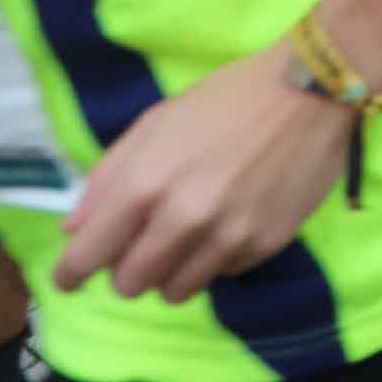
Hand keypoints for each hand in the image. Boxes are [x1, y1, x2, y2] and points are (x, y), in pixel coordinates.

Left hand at [52, 46, 354, 303]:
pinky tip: (229, 223)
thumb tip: (75, 229)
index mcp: (145, 184)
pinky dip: (216, 259)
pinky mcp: (266, 243)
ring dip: (170, 272)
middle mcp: (183, 218)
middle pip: (129, 284)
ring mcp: (228, 236)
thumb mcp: (156, 122)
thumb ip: (109, 175)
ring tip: (185, 241)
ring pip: (175, 292)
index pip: (87, 258)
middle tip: (142, 246)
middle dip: (127, 270)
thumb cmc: (226, 97)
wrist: (310, 89)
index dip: (70, 273)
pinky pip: (222, 274)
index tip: (72, 276)